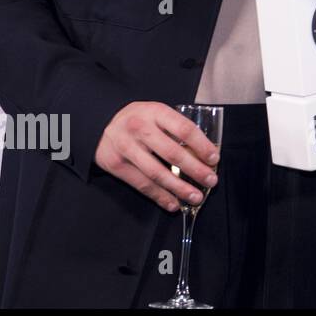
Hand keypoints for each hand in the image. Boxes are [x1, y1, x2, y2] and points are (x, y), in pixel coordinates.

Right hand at [94, 102, 218, 212]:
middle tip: (211, 181)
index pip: (184, 129)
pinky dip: (159, 196)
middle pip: (172, 153)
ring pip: (157, 173)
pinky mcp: (116, 165)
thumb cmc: (139, 119)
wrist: (101, 122)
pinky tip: (173, 203)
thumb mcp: (157, 113)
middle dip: (195, 170)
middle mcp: (140, 129)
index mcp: (156, 112)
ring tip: (195, 197)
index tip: (214, 159)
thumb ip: (176, 127)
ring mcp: (127, 148)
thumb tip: (204, 151)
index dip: (201, 146)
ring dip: (179, 188)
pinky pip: (142, 184)